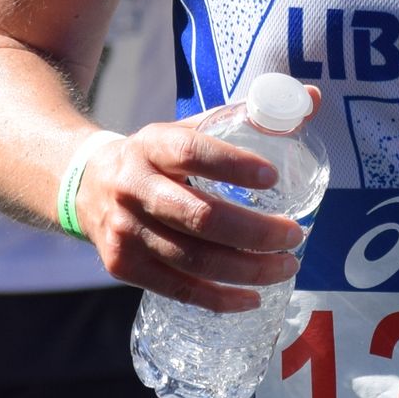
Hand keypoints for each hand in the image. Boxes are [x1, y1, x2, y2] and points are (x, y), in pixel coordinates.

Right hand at [73, 96, 313, 312]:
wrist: (85, 186)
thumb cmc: (156, 158)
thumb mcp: (188, 130)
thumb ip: (247, 117)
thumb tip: (313, 98)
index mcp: (152, 145)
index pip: (191, 152)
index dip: (232, 164)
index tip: (273, 176)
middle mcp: (133, 187)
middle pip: (199, 217)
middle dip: (255, 232)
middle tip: (294, 235)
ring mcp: (125, 231)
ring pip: (194, 260)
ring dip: (248, 270)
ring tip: (287, 267)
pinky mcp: (123, 266)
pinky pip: (178, 289)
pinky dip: (220, 299)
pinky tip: (253, 298)